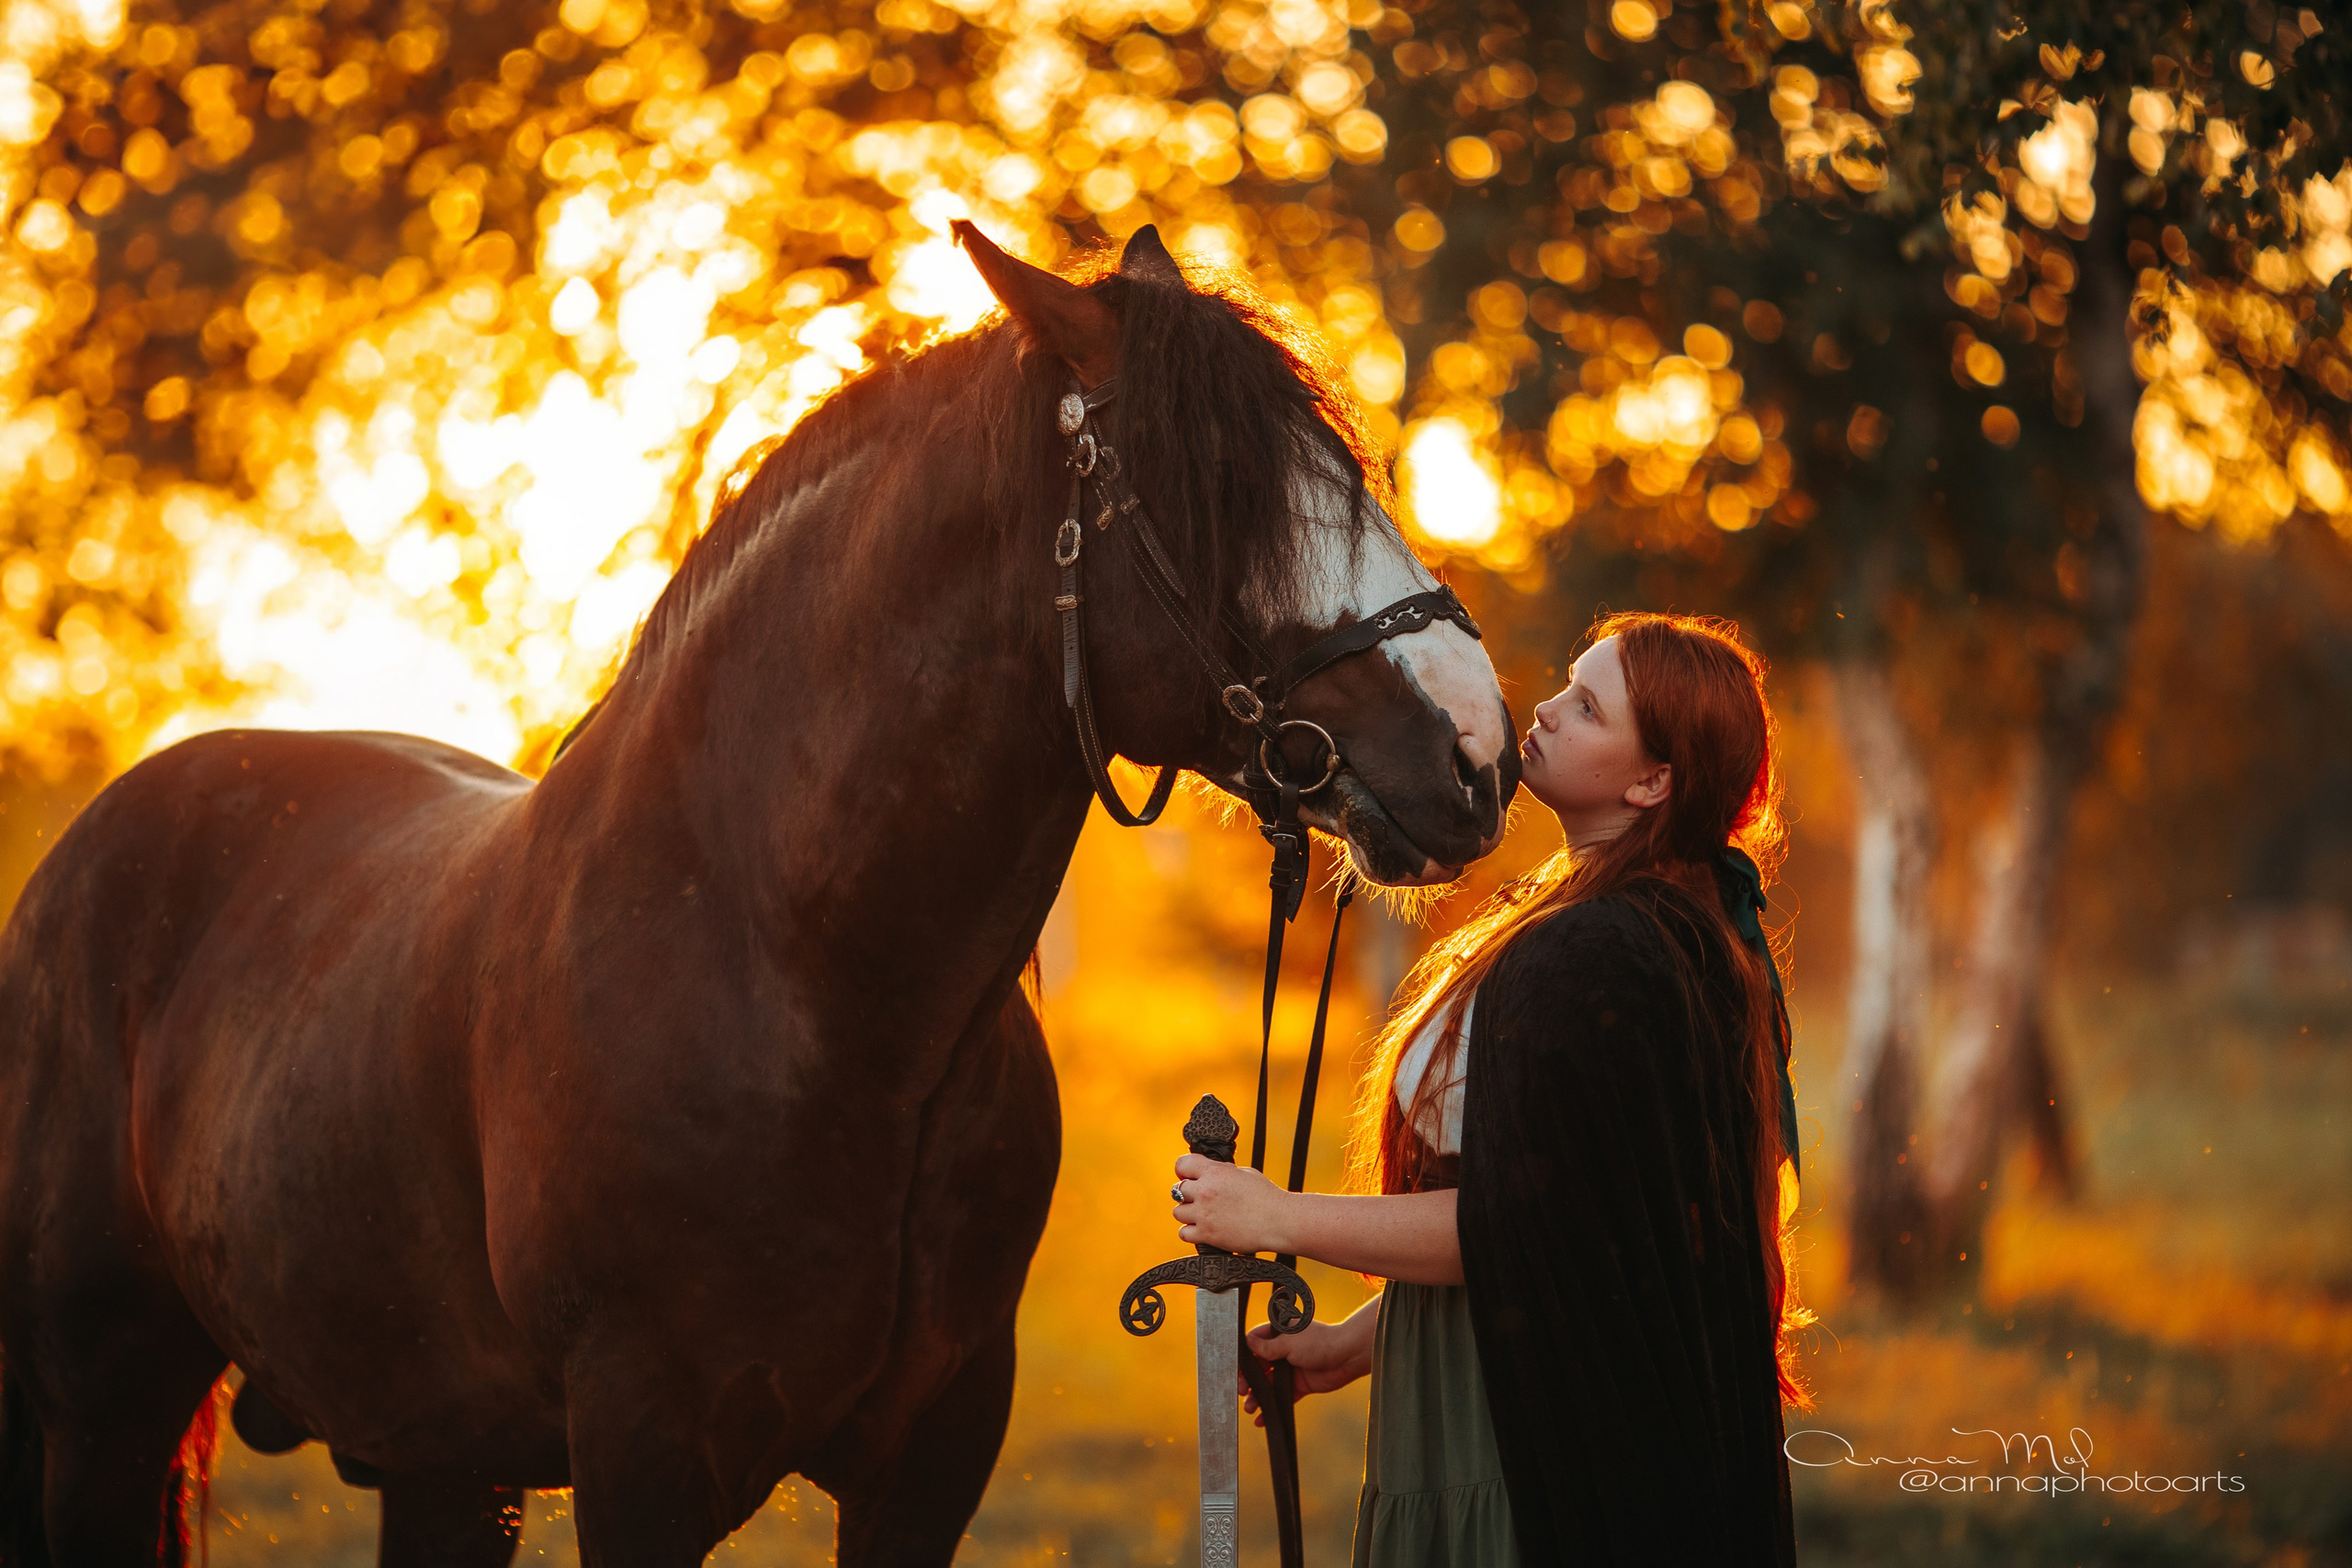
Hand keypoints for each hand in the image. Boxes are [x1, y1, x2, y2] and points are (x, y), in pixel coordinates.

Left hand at [1171, 1154, 1292, 1255]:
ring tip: (1203, 1214)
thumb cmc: (1267, 1198)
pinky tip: (1202, 1228)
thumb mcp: (1244, 1173)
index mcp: (1215, 1172)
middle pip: (1177, 1190)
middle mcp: (1206, 1192)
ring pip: (1177, 1212)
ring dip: (1188, 1213)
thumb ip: (1223, 1172)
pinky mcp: (1207, 1234)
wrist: (1279, 1221)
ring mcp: (1204, 1214)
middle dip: (1188, 1193)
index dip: (1184, 1170)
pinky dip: (1190, 1232)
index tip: (1189, 1176)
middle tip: (1200, 1198)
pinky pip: (1183, 1233)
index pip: (1182, 1164)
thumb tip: (1211, 1172)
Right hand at [1236, 1320, 1371, 1427]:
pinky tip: (1261, 1418)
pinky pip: (1281, 1397)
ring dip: (1257, 1396)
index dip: (1243, 1358)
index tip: (1235, 1371)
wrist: (1346, 1357)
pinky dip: (1272, 1407)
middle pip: (1257, 1366)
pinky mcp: (1298, 1385)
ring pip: (1267, 1384)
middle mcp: (1281, 1351)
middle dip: (1248, 1380)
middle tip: (1242, 1391)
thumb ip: (1267, 1347)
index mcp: (1278, 1334)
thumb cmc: (1319, 1342)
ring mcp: (1289, 1369)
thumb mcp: (1288, 1342)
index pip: (1253, 1344)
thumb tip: (1247, 1342)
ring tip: (1250, 1408)